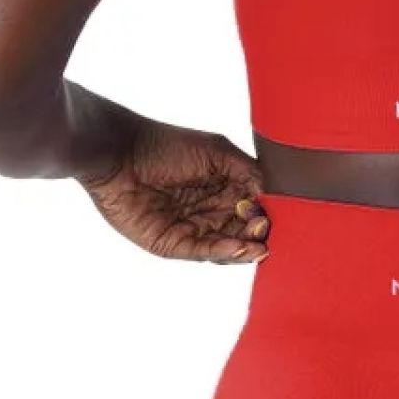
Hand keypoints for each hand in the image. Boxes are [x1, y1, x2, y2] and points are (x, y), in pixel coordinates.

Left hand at [78, 118, 269, 262]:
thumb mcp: (217, 151)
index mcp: (223, 187)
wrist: (120, 153)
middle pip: (244, 231)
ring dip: (245, 248)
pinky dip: (223, 252)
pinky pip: (202, 252)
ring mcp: (191, 229)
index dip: (267, 211)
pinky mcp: (172, 244)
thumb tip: (273, 195)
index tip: (278, 210)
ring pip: (227, 247)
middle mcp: (210, 210)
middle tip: (265, 228)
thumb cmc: (166, 145)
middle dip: (258, 233)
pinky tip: (239, 247)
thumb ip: (248, 171)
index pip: (254, 207)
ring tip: (259, 245)